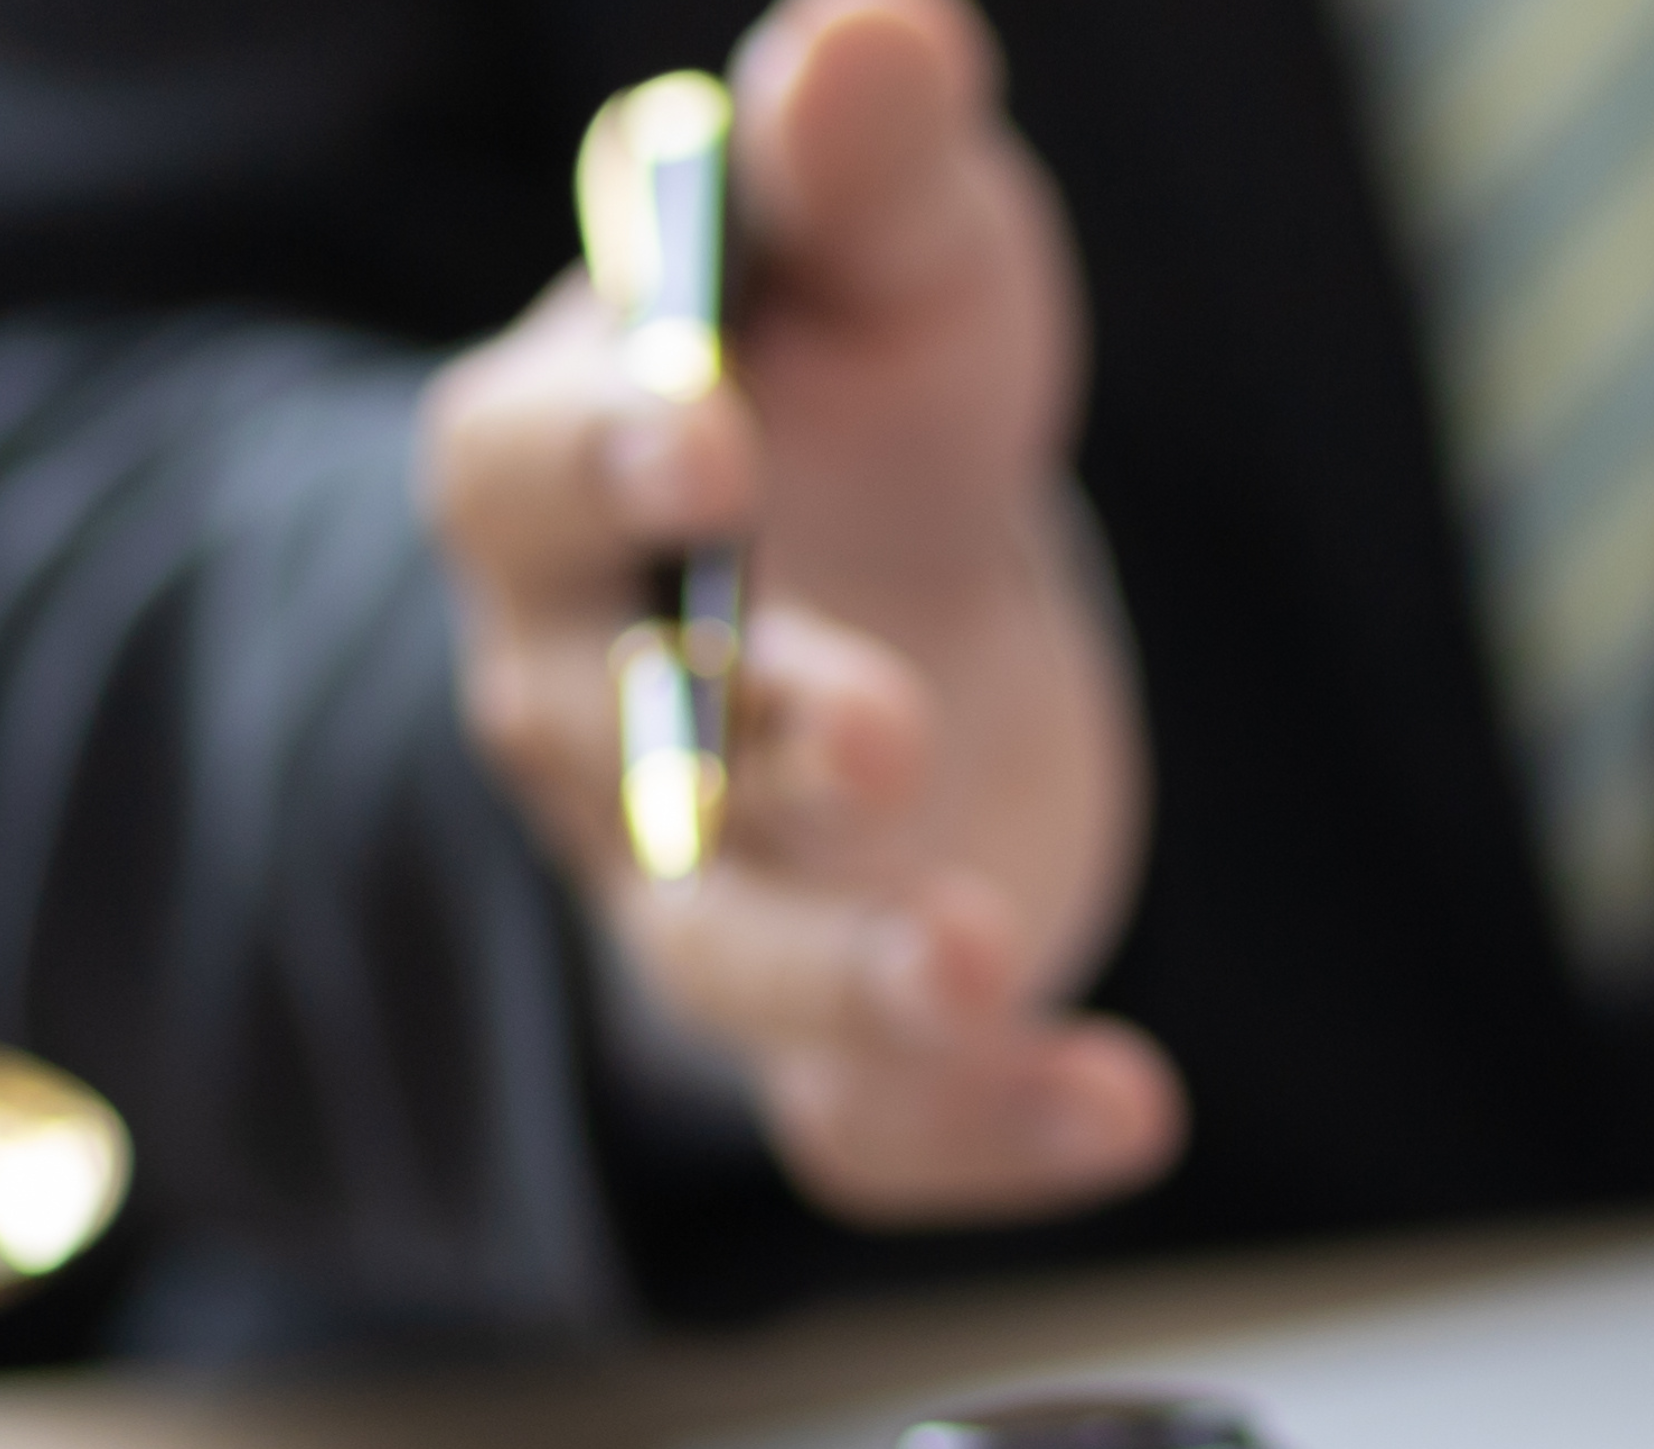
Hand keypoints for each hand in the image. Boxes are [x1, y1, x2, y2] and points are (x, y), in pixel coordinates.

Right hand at [413, 0, 1174, 1227]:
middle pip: (608, 742)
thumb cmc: (871, 396)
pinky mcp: (833, 1027)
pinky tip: (1129, 1109)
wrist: (921, 592)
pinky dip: (986, 1133)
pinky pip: (865, 1121)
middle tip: (873, 724)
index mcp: (563, 487)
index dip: (603, 446)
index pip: (525, 469)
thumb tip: (870, 34)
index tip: (711, 424)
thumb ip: (870, 161)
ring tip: (982, 954)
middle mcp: (590, 710)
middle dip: (737, 737)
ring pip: (717, 958)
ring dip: (843, 971)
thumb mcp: (901, 260)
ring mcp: (702, 885)